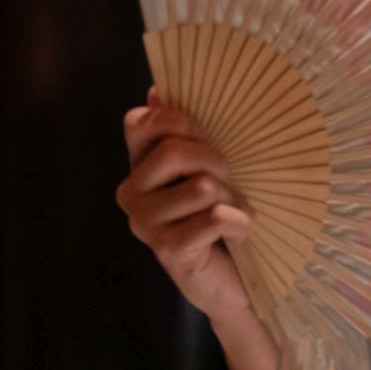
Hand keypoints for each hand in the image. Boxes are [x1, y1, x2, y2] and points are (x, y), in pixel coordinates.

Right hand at [116, 89, 277, 369]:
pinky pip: (214, 217)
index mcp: (138, 165)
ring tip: (233, 213)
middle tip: (230, 183)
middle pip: (176, 151)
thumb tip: (157, 88)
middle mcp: (131, 192)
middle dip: (217, 163)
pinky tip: (236, 233)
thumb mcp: (209, 167)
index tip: (206, 137)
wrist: (234, 281)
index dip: (180, 121)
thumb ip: (185, 131)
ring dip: (233, 198)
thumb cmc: (222, 216)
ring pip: (201, 185)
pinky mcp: (168, 250)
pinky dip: (239, 222)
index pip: (141, 122)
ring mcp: (145, 223)